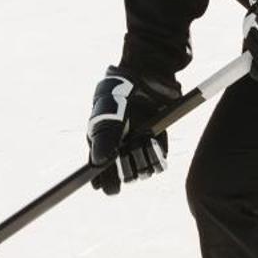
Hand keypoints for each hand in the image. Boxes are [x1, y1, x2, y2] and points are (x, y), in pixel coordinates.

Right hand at [87, 66, 177, 194]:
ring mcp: (139, 148)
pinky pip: (158, 164)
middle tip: (126, 153)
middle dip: (125, 172)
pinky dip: (157, 157)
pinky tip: (151, 140)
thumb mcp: (108, 112)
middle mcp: (120, 151)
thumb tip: (99, 164)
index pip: (99, 177)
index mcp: (101, 145)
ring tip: (140, 143)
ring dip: (142, 164)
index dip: (104, 182)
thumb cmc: (121, 90)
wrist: (148, 74)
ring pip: (142, 174)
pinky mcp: (157, 144)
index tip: (108, 182)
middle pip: (122, 179)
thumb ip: (103, 137)